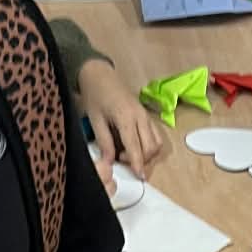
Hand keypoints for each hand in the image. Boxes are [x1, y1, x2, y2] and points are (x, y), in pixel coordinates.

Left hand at [80, 58, 169, 178]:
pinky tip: (136, 145)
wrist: (100, 75)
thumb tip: (110, 162)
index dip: (138, 163)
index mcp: (125, 117)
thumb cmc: (95, 95)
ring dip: (147, 154)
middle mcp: (140, 117)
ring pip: (156, 143)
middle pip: (150, 148)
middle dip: (141, 160)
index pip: (135, 146)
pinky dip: (150, 146)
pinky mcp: (147, 116)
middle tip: (122, 159)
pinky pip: (156, 136)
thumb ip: (105, 142)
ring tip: (129, 153)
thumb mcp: (95, 120)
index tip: (139, 176)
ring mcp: (146, 116)